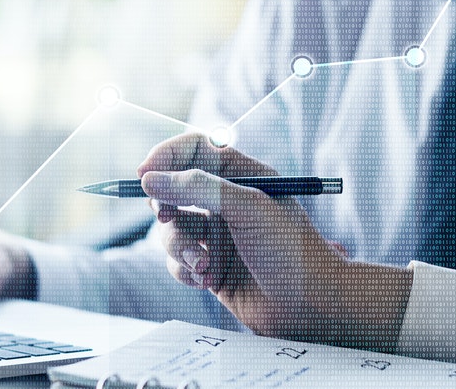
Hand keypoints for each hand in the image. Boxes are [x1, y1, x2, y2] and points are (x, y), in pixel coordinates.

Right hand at [138, 133, 410, 350]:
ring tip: (205, 263)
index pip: (195, 149)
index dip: (167, 156)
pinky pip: (176, 260)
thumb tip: (151, 179)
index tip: (145, 173)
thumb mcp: (247, 208)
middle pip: (173, 188)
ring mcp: (217, 234)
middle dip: (165, 204)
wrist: (310, 306)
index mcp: (243, 175)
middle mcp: (227, 201)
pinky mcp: (209, 265)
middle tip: (165, 215)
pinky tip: (208, 280)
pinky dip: (185, 269)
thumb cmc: (290, 251)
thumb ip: (199, 188)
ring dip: (180, 246)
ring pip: (170, 229)